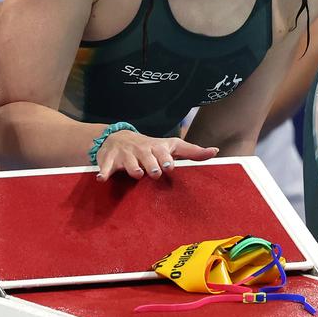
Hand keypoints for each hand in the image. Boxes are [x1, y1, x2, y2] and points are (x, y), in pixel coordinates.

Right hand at [95, 130, 217, 180]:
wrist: (118, 138)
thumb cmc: (150, 147)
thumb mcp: (170, 146)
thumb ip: (191, 152)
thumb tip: (215, 151)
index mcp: (157, 148)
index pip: (164, 152)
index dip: (166, 158)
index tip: (169, 166)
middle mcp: (142, 149)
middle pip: (148, 158)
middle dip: (151, 165)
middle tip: (154, 172)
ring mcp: (125, 154)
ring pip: (130, 163)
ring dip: (133, 169)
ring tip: (136, 174)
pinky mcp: (110, 160)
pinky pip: (107, 167)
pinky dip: (105, 172)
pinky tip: (102, 178)